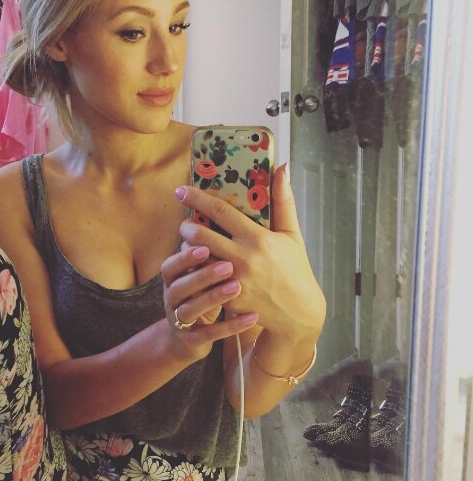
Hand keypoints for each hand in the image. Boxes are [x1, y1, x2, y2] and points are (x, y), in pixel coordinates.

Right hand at [161, 244, 258, 361]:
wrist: (188, 338)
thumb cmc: (201, 296)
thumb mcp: (199, 275)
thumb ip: (208, 253)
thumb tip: (227, 219)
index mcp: (173, 279)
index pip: (172, 265)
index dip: (185, 256)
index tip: (206, 246)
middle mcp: (172, 299)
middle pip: (179, 286)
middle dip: (201, 275)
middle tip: (228, 266)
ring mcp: (179, 321)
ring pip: (190, 310)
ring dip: (213, 298)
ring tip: (237, 287)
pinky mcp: (191, 341)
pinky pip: (209, 334)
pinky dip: (230, 326)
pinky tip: (252, 317)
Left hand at [174, 163, 325, 342]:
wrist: (297, 312)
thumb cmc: (295, 269)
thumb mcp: (291, 234)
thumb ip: (284, 201)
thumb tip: (282, 168)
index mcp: (258, 238)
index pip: (221, 211)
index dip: (197, 198)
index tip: (181, 191)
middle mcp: (244, 258)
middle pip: (201, 235)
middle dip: (186, 227)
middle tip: (184, 224)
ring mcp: (234, 280)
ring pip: (197, 259)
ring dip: (188, 250)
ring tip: (190, 245)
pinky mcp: (228, 299)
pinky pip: (204, 282)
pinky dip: (197, 272)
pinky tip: (195, 268)